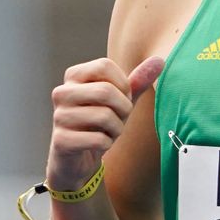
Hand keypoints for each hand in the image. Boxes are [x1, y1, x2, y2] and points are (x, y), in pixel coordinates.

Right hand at [46, 56, 163, 189]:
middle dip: (123, 109)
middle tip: (119, 119)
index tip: (121, 99)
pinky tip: (98, 145)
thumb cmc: (99, 124)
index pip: (104, 66)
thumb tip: (160, 60)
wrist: (77, 158)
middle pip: (105, 90)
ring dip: (116, 129)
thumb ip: (137, 81)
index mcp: (73, 76)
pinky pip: (98, 139)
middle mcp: (61, 93)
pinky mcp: (61, 140)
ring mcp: (59, 117)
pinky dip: (106, 144)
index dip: (122, 84)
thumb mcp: (119, 101)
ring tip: (109, 132)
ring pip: (104, 116)